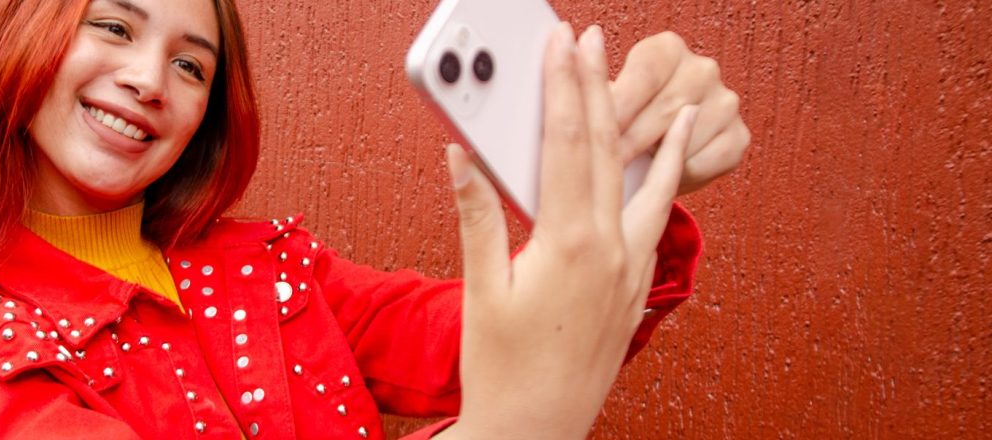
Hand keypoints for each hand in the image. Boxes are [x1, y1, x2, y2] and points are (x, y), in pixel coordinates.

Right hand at [436, 24, 697, 438]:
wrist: (536, 430)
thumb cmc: (503, 367)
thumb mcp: (483, 289)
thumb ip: (478, 217)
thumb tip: (462, 157)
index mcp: (569, 244)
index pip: (566, 146)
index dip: (564, 89)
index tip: (561, 46)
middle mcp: (611, 251)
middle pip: (607, 152)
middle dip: (599, 91)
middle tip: (593, 43)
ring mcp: (629, 272)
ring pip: (649, 188)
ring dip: (660, 141)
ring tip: (681, 105)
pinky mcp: (633, 291)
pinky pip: (654, 224)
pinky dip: (664, 190)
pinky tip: (666, 177)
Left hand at [611, 31, 750, 194]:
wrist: (655, 145)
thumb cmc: (622, 118)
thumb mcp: (605, 100)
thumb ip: (597, 97)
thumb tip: (579, 97)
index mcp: (666, 50)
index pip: (645, 74)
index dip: (620, 107)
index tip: (598, 134)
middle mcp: (702, 69)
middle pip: (666, 108)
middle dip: (631, 142)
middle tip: (607, 165)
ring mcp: (726, 102)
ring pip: (688, 138)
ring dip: (657, 162)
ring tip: (629, 175)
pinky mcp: (738, 137)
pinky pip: (707, 162)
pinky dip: (682, 175)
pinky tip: (662, 178)